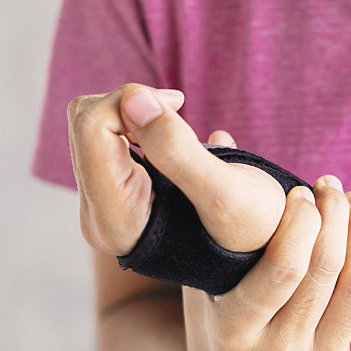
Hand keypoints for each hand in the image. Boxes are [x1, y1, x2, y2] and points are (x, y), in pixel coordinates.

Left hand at [67, 83, 285, 255]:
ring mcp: (104, 206)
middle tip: (180, 112)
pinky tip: (174, 145)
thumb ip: (178, 149)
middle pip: (86, 121)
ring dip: (138, 115)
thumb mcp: (227, 191)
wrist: (264, 251)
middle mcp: (100, 216)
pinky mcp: (114, 193)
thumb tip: (131, 99)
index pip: (92, 126)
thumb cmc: (256, 228)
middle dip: (133, 104)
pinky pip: (105, 136)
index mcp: (117, 220)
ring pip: (93, 125)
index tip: (179, 105)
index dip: (134, 99)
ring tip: (181, 135)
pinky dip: (139, 126)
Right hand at [181, 163, 350, 350]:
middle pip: (328, 271)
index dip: (302, 220)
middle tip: (332, 187)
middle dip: (335, 215)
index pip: (285, 267)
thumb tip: (220, 134)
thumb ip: (211, 213)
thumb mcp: (202, 276)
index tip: (302, 193)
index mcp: (236, 330)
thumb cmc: (215, 320)